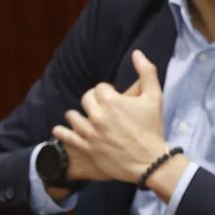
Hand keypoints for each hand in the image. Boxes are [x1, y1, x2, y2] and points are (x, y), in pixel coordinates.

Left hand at [52, 49, 170, 187]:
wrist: (150, 162)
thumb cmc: (152, 128)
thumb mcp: (155, 97)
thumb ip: (147, 72)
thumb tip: (137, 53)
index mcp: (111, 101)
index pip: (100, 87)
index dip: (107, 91)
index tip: (113, 97)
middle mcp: (97, 115)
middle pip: (86, 99)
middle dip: (93, 101)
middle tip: (99, 108)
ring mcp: (90, 132)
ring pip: (73, 116)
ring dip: (76, 115)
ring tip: (80, 118)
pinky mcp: (86, 148)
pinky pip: (67, 136)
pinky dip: (61, 131)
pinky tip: (59, 129)